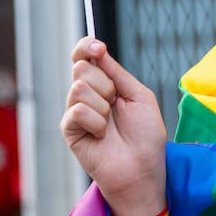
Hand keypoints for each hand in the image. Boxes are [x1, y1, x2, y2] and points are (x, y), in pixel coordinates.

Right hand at [61, 38, 167, 215]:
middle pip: (81, 68)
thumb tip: (98, 50)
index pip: (84, 55)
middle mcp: (87, 94)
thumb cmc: (146, 136)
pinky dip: (96, 121)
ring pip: (79, 87)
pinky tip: (102, 135)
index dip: (86, 46)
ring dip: (103, 105)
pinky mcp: (69, 130)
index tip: (98, 48)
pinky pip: (78, 110)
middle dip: (106, 84)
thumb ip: (118, 72)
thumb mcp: (139, 96)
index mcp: (105, 83)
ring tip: (111, 124)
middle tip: (116, 105)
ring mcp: (76, 111)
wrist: (142, 168)